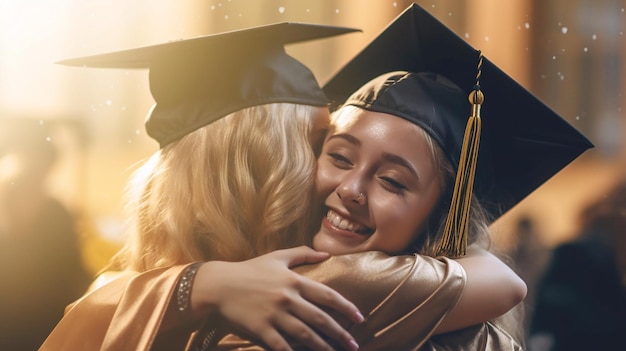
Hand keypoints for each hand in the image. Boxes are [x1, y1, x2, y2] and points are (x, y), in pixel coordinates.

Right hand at [192, 246, 362, 350]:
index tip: (359, 318)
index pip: (327, 295)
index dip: (346, 308)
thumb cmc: (249, 269)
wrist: (219, 285)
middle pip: (321, 319)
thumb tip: (327, 254)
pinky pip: (283, 346)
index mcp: (294, 280)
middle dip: (340, 333)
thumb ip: (303, 253)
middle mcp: (287, 298)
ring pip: (306, 335)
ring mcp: (274, 315)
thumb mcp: (277, 256)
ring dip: (323, 347)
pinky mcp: (261, 329)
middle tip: (353, 345)